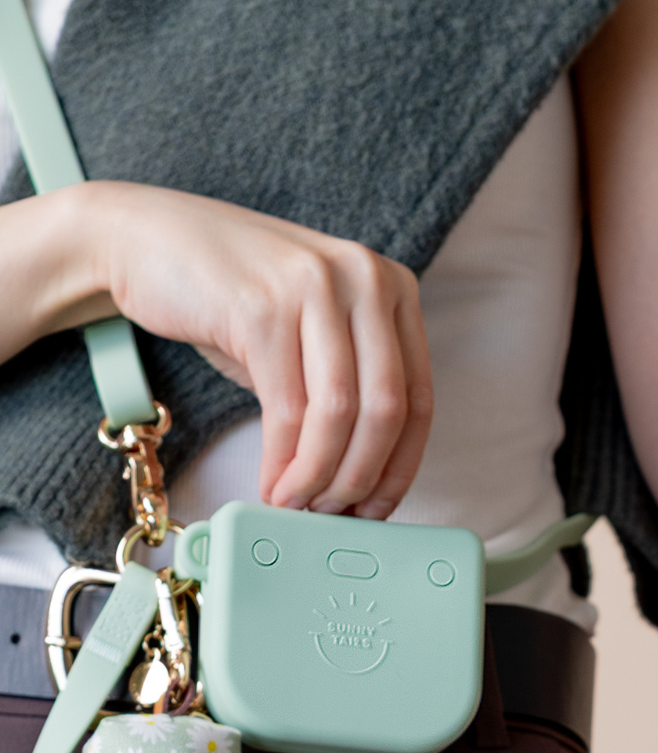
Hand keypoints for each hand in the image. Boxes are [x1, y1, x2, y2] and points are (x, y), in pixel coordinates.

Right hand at [0, 181, 432, 518]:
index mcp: (393, 286)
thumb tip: (366, 484)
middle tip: (332, 514)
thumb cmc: (233, 298)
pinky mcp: (262, 308)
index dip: (400, 468)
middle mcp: (364, 278)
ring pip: (340, 416)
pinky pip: (288, 411)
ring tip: (297, 504)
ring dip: (319, 477)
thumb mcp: (314, 333)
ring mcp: (314, 286)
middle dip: (360, 479)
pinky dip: (283, 463)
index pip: (419, 400)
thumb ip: (351, 387)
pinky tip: (272, 486)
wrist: (144, 238)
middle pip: (386, 412)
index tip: (376, 509)